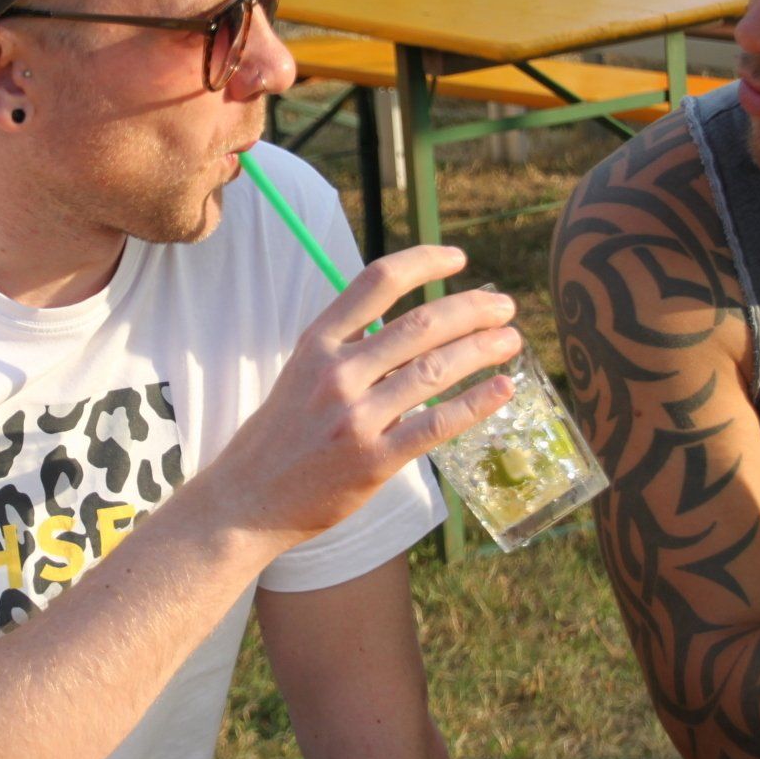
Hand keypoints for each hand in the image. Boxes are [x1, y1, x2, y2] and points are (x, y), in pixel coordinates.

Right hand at [209, 244, 519, 543]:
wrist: (248, 499)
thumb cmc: (281, 435)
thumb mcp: (301, 373)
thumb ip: (347, 347)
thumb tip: (406, 325)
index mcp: (317, 343)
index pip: (377, 282)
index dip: (424, 262)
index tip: (459, 259)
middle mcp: (337, 372)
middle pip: (420, 324)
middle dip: (472, 309)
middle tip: (505, 306)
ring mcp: (356, 417)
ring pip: (435, 370)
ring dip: (482, 350)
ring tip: (512, 341)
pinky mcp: (374, 460)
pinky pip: (436, 424)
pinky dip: (475, 403)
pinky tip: (502, 389)